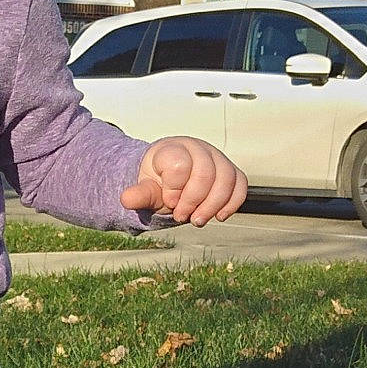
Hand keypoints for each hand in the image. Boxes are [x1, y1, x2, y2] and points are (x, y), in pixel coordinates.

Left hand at [121, 137, 246, 225]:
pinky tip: (219, 215)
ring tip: (198, 219)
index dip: (174, 189)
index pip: (179, 165)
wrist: (169, 179)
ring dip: (213, 205)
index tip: (168, 201)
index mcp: (173, 148)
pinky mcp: (230, 170)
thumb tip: (126, 199)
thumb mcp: (146, 189)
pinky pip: (240, 183)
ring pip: (226, 178)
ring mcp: (217, 158)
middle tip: (181, 216)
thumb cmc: (159, 182)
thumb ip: (140, 194)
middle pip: (205, 173)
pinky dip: (232, 202)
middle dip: (193, 201)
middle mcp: (197, 148)